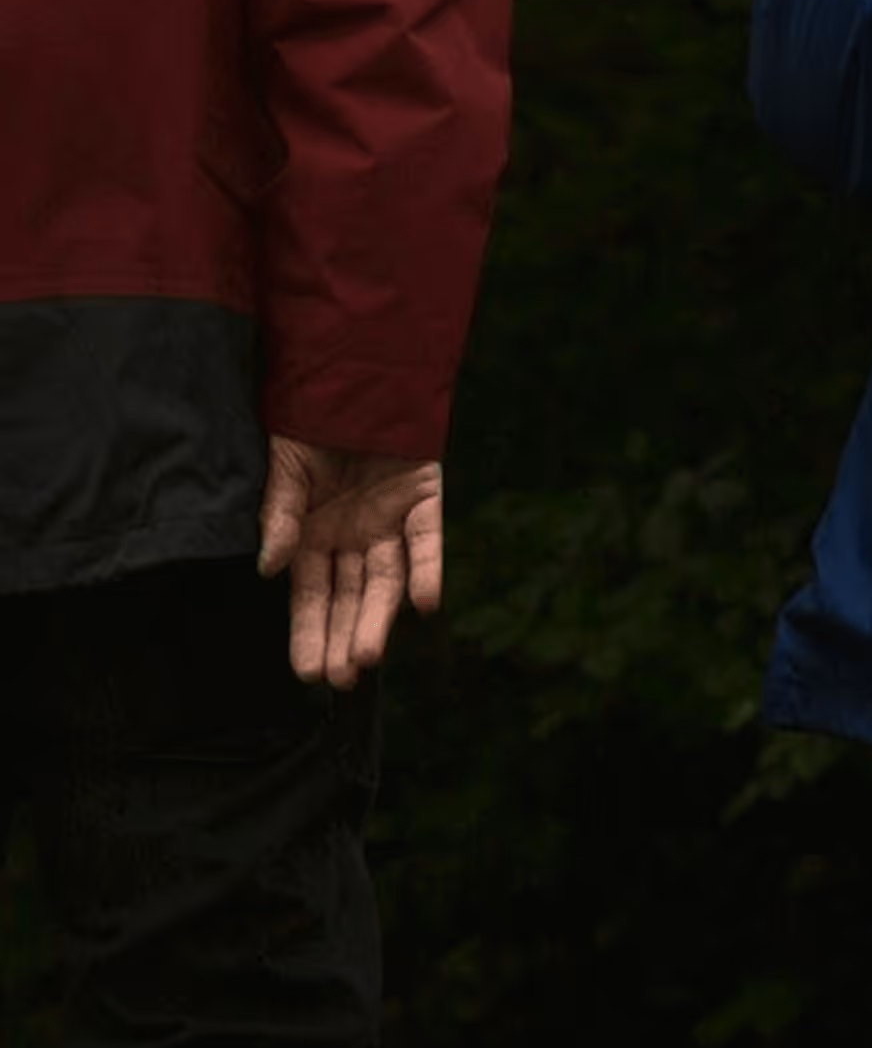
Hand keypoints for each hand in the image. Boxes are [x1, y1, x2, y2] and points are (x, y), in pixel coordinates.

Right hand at [256, 436, 443, 687]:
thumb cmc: (307, 418)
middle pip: (349, 598)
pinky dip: (428, 569)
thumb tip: (268, 568)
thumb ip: (280, 515)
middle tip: (340, 679)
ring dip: (377, 618)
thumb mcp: (283, 466)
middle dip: (343, 638)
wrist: (352, 368)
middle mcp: (352, 535)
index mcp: (312, 534)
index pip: (311, 596)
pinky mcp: (424, 498)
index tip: (308, 673)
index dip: (310, 633)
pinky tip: (425, 603)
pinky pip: (427, 540)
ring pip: (385, 581)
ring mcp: (389, 520)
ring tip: (367, 656)